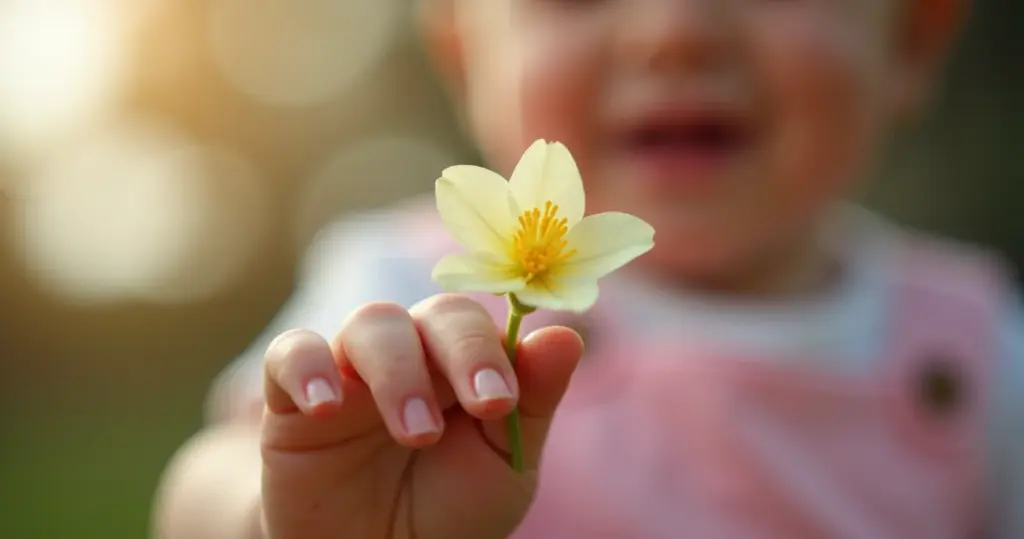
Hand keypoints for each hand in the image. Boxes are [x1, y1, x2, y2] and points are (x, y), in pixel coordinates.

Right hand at [260, 293, 583, 538]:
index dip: (492, 351)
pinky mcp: (292, 396)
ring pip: (372, 324)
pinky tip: (326, 404)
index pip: (480, 326)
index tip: (501, 402)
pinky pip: (289, 354)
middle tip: (481, 408)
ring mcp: (351, 369)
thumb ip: (532, 402)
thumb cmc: (446, 512)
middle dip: (462, 353)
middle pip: (434, 314)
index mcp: (463, 364)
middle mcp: (411, 353)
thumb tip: (568, 334)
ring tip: (415, 433)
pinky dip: (306, 367)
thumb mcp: (502, 468)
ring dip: (398, 371)